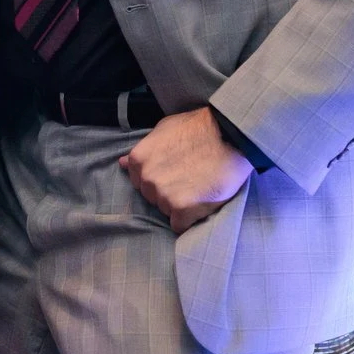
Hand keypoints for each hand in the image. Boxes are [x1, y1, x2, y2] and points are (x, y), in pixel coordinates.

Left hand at [118, 108, 251, 232]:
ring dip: (180, 205)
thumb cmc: (199, 128)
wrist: (231, 136)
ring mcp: (163, 195)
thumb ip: (144, 149)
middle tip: (190, 179)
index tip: (175, 173)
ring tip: (198, 187)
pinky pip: (179, 225)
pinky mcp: (182, 209)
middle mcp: (147, 179)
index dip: (159, 179)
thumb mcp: (164, 130)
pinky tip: (201, 203)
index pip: (139, 181)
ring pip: (166, 210)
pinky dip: (190, 219)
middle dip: (168, 192)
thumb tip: (122, 164)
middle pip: (152, 197)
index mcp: (138, 160)